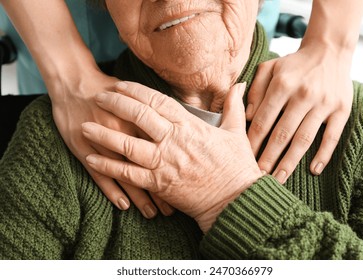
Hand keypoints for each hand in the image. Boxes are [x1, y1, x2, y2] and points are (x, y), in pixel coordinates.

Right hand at [48, 69, 173, 217]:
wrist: (75, 82)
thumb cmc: (109, 89)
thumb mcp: (139, 99)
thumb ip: (156, 111)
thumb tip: (179, 122)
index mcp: (140, 119)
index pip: (162, 149)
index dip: (175, 170)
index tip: (187, 187)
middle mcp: (125, 132)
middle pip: (148, 166)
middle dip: (161, 190)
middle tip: (171, 210)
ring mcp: (104, 142)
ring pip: (127, 175)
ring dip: (140, 197)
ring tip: (151, 214)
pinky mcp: (85, 149)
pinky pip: (100, 174)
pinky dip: (112, 191)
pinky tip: (123, 205)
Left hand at [82, 82, 262, 231]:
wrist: (235, 200)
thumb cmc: (237, 166)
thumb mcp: (236, 132)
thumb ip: (233, 106)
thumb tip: (240, 84)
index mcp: (190, 126)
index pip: (157, 101)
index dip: (135, 91)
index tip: (119, 84)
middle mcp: (173, 141)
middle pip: (138, 116)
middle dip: (115, 104)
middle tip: (97, 97)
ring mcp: (164, 163)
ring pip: (127, 144)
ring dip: (104, 134)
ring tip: (84, 126)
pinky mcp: (158, 184)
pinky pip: (128, 174)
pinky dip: (108, 167)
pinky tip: (92, 160)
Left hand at [246, 43, 352, 182]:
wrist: (329, 51)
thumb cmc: (293, 64)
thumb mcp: (269, 68)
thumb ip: (255, 90)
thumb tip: (249, 116)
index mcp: (282, 85)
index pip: (263, 120)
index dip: (253, 141)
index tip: (244, 157)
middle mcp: (303, 95)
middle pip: (282, 133)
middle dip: (268, 157)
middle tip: (258, 176)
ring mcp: (324, 104)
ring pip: (304, 138)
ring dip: (290, 161)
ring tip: (279, 178)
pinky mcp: (341, 110)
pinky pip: (332, 136)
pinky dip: (324, 154)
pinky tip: (314, 170)